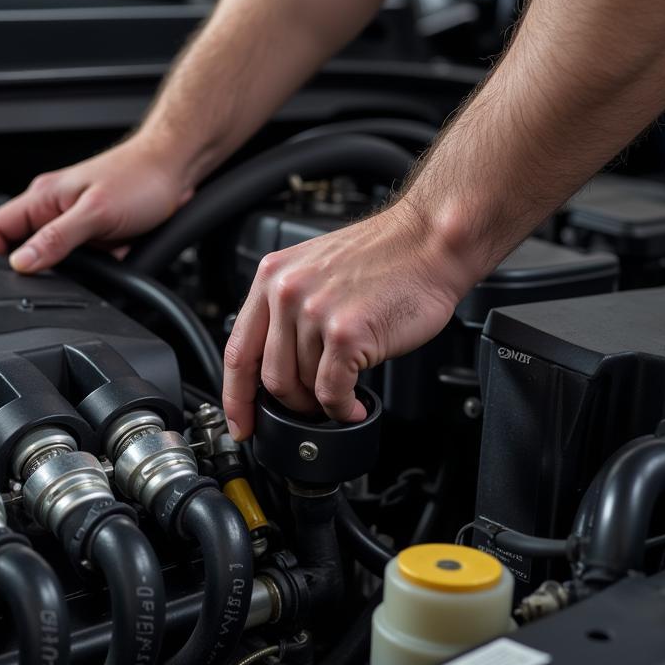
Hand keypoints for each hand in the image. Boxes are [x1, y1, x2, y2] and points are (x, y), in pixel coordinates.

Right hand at [0, 135, 192, 270]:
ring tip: (68, 283)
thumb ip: (56, 239)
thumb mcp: (94, 213)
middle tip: (32, 291)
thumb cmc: (140, 177)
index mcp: (43, 197)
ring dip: (59, 271)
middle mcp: (55, 207)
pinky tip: (99, 274)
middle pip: (21, 245)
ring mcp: (76, 220)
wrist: (177, 168)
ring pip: (53, 255)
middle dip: (25, 270)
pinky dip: (88, 271)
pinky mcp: (97, 232)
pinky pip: (82, 258)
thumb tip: (22, 263)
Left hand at [222, 203, 473, 440]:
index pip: (238, 350)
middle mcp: (286, 292)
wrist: (429, 241)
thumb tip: (278, 364)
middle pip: (270, 377)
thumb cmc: (384, 257)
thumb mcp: (314, 271)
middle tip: (313, 408)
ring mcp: (314, 312)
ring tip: (344, 396)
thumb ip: (288, 310)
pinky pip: (332, 392)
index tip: (241, 423)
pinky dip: (343, 409)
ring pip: (303, 386)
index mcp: (272, 278)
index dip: (236, 397)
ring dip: (324, 403)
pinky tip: (355, 405)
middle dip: (292, 404)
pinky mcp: (345, 333)